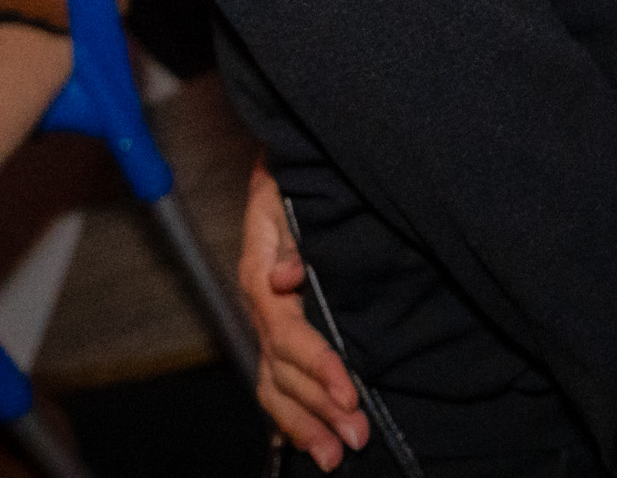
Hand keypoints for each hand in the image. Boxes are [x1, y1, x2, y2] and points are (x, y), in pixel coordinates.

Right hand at [239, 157, 367, 469]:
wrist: (282, 167)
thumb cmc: (289, 178)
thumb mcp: (286, 191)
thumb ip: (291, 235)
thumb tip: (286, 278)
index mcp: (260, 274)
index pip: (289, 334)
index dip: (318, 366)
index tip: (349, 391)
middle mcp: (261, 307)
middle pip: (283, 371)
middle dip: (319, 408)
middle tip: (356, 436)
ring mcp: (267, 323)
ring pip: (276, 386)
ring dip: (305, 423)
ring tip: (334, 456)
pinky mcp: (278, 331)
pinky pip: (276, 383)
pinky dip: (291, 417)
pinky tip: (307, 441)